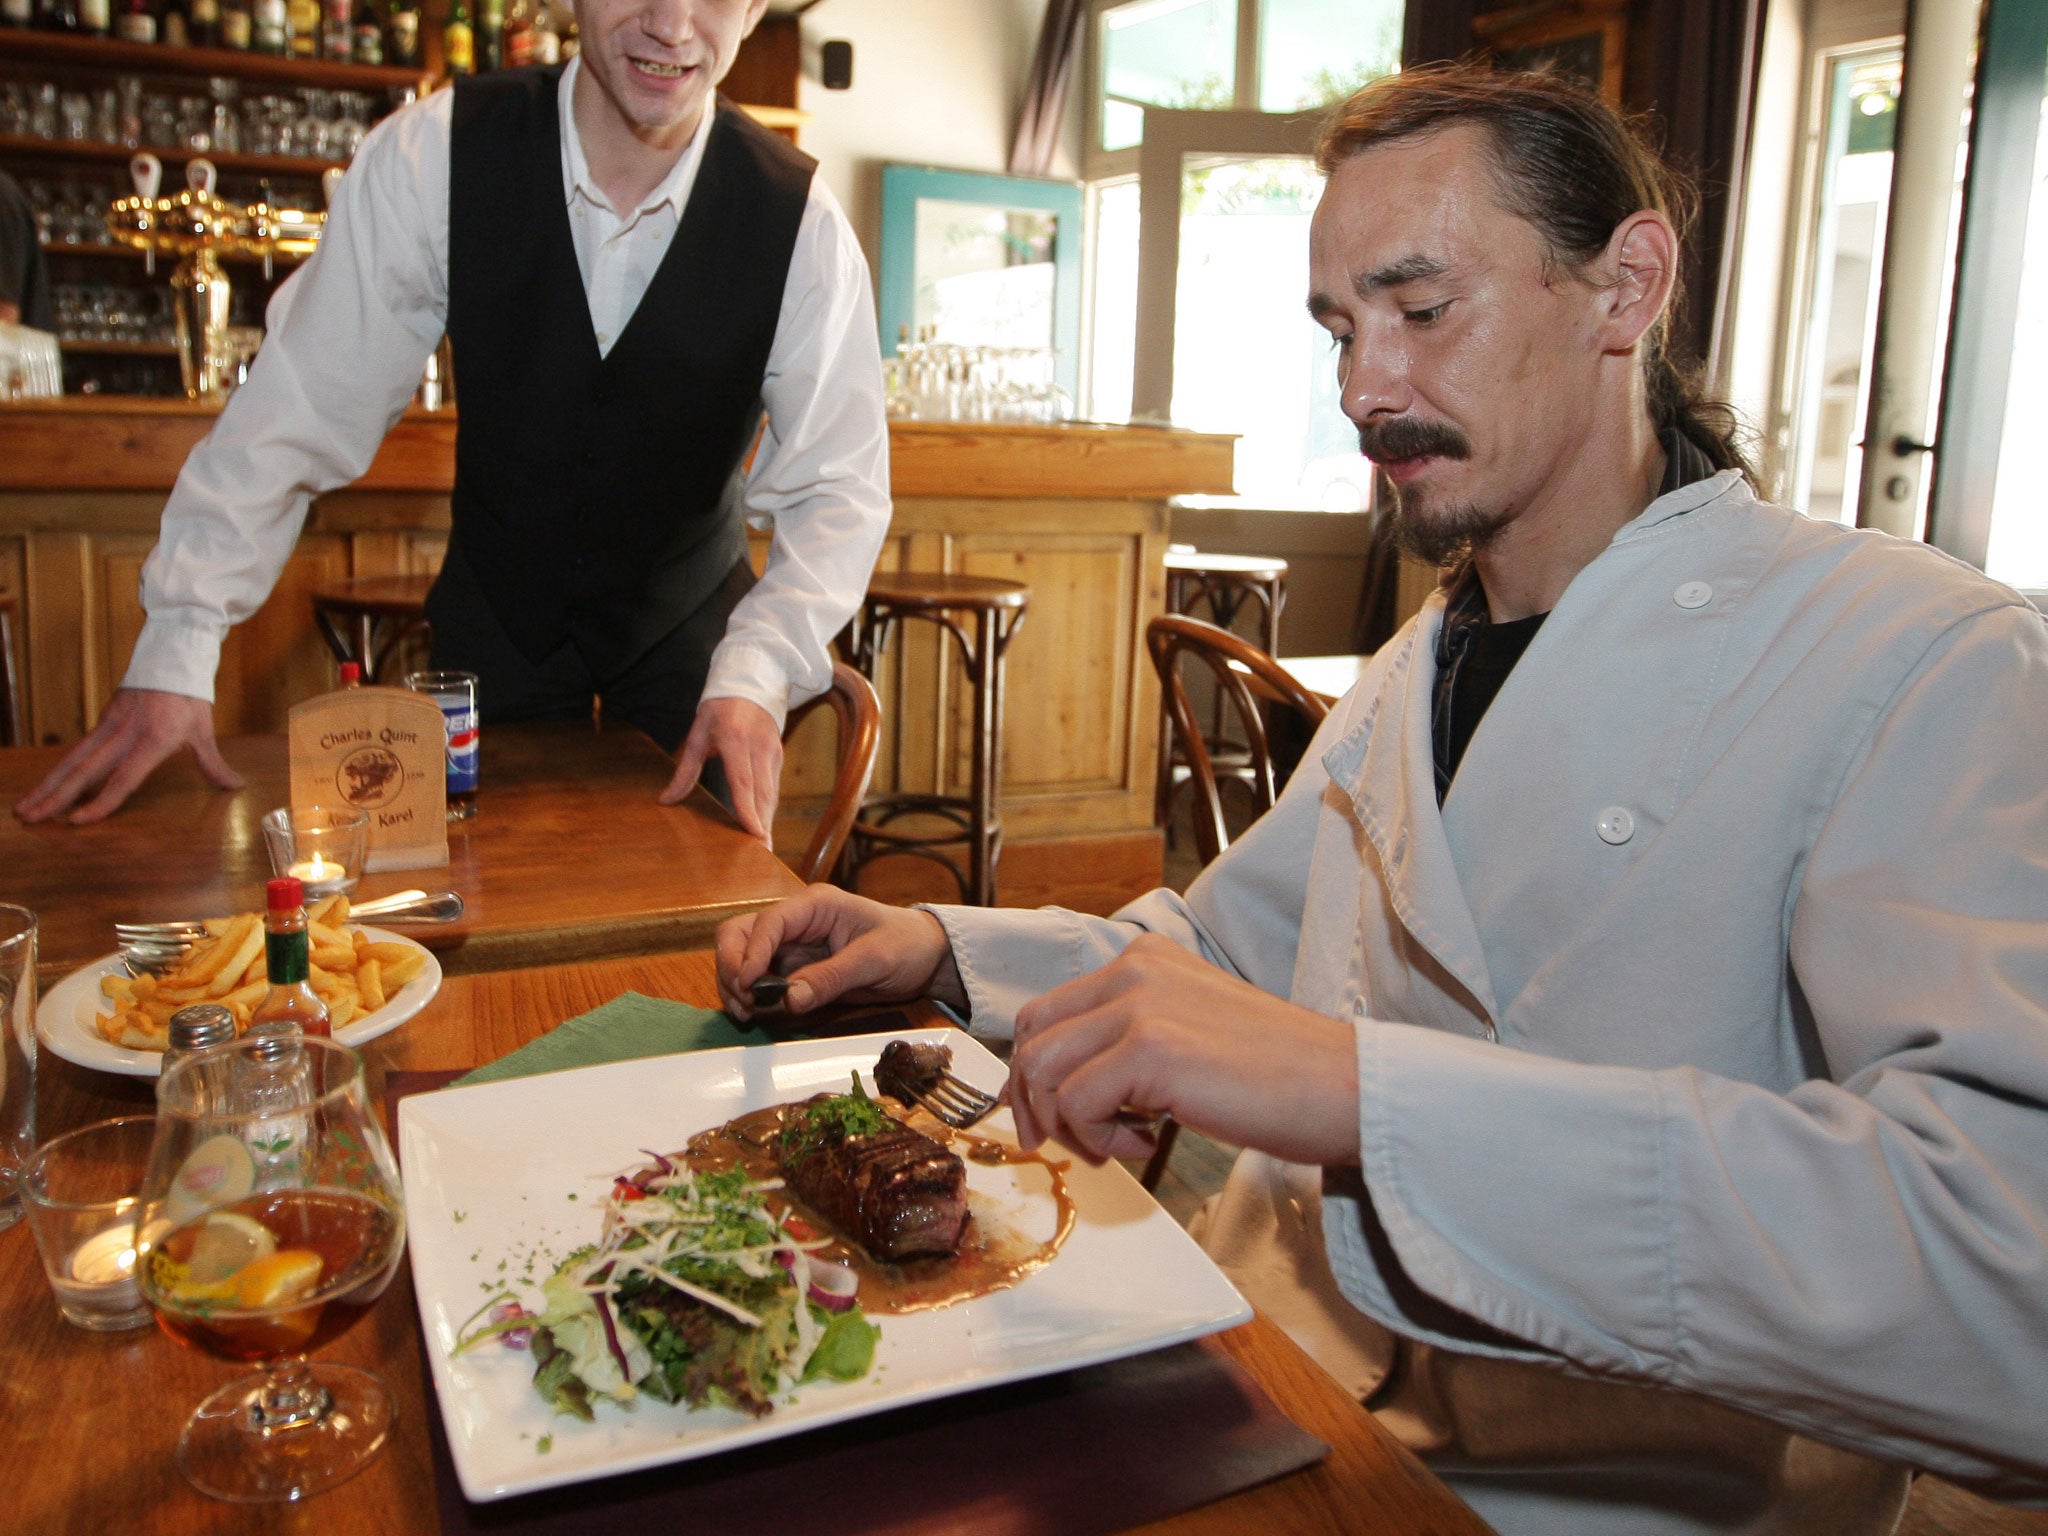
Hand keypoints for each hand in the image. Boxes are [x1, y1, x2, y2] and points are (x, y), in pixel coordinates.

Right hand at [13, 687, 242, 824]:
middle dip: (56, 796)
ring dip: (47, 784)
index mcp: (153, 739)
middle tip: (30, 818)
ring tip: (25, 807)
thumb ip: (213, 764)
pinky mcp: (102, 721)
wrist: (171, 656)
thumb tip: (235, 787)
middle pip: (85, 770)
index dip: (101, 801)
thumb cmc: (189, 697)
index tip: (78, 821)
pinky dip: (58, 769)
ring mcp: (109, 726)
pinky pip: (76, 750)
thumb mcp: (203, 731)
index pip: (124, 778)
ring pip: (72, 759)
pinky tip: (44, 787)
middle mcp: (125, 734)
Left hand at [662, 696, 783, 842]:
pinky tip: (764, 827)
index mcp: (734, 740)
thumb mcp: (697, 735)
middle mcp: (758, 748)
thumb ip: (684, 770)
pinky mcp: (778, 756)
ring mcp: (772, 752)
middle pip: (763, 794)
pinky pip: (773, 787)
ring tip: (765, 847)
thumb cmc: (719, 708)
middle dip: (764, 826)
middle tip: (763, 855)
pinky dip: (769, 809)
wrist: (751, 681)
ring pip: (772, 794)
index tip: (755, 833)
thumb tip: (666, 800)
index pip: (744, 782)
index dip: (749, 810)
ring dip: (769, 821)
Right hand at [715, 885, 967, 1020]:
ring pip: (741, 956)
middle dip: (732, 967)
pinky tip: (758, 1014)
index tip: (749, 985)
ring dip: (735, 984)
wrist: (924, 956)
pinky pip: (758, 979)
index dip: (751, 953)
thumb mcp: (875, 960)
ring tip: (748, 1013)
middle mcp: (795, 921)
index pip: (769, 922)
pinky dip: (749, 996)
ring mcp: (790, 945)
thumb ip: (831, 978)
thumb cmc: (905, 945)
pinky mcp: (792, 968)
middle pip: (739, 934)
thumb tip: (788, 1000)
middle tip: (744, 1002)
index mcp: (815, 905)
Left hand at [1009, 934, 1360, 1166]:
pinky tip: (1146, 1144)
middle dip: (1033, 1101)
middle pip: (1032, 1038)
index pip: (1049, 1011)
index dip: (1035, 1073)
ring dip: (1068, 1125)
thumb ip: (1129, 1040)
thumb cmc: (1276, 1075)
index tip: (1052, 1117)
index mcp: (1144, 959)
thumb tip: (1062, 1087)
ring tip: (1117, 1145)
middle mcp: (1134, 970)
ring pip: (1043, 1071)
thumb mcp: (1189, 1032)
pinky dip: (1098, 1138)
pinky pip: (1076, 1103)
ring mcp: (1139, 1005)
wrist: (1341, 1087)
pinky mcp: (1147, 1049)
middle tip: (1061, 1143)